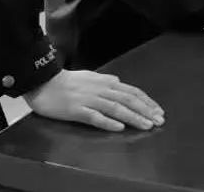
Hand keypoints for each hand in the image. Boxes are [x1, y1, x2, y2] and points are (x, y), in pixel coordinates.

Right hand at [25, 69, 164, 131]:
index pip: (132, 92)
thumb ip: (106, 80)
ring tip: (146, 125)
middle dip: (145, 111)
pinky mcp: (76, 110)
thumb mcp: (91, 76)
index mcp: (106, 82)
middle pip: (128, 100)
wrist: (44, 82)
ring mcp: (89, 100)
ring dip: (133, 117)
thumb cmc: (68, 81)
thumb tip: (120, 83)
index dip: (147, 102)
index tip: (159, 111)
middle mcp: (101, 90)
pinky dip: (108, 122)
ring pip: (115, 108)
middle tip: (159, 121)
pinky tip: (119, 127)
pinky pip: (94, 117)